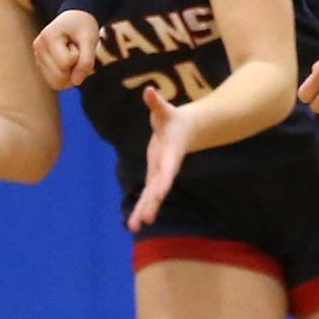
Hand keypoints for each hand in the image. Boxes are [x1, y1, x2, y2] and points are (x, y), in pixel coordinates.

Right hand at [33, 10, 99, 88]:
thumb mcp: (90, 39)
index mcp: (48, 36)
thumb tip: (76, 82)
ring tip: (71, 55)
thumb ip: (86, 61)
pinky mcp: (41, 65)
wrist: (75, 19)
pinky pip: (56, 83)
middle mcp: (38, 47)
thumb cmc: (83, 26)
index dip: (78, 56)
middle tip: (76, 50)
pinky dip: (67, 77)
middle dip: (75, 67)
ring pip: (57, 83)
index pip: (66, 63)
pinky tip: (68, 62)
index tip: (78, 43)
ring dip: (71, 73)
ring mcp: (37, 57)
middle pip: (60, 77)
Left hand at [126, 86, 193, 231]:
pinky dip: (141, 207)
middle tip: (145, 220)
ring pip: (152, 195)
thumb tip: (148, 90)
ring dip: (143, 210)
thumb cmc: (173, 118)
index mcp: (171, 154)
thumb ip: (155, 102)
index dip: (164, 181)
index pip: (167, 169)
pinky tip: (134, 222)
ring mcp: (160, 173)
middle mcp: (166, 167)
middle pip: (159, 187)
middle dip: (152, 203)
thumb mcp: (164, 109)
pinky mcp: (155, 176)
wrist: (185, 130)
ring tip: (133, 228)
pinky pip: (148, 194)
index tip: (159, 194)